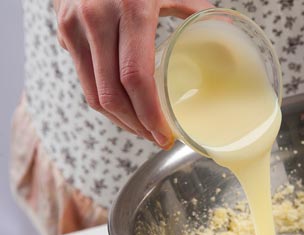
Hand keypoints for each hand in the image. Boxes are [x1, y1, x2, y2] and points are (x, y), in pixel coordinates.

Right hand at [54, 0, 212, 147]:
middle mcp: (97, 20)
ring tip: (143, 129)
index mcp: (131, 9)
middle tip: (157, 138)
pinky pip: (84, 80)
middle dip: (136, 126)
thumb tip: (226, 28)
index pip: (135, 78)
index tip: (164, 134)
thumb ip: (194, 7)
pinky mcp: (63, 33)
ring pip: (93, 94)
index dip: (149, 114)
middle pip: (111, 95)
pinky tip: (125, 108)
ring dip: (119, 120)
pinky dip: (105, 101)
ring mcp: (74, 28)